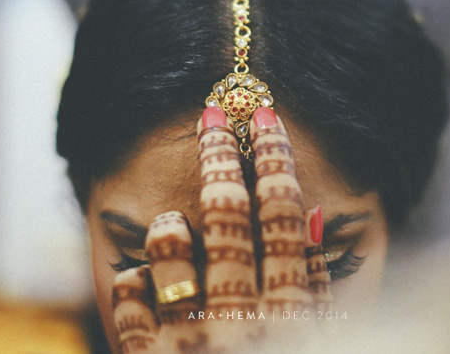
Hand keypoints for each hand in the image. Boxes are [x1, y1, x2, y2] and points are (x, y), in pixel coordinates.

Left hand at [111, 106, 332, 352]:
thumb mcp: (321, 342)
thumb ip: (320, 286)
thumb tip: (311, 214)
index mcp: (289, 313)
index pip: (282, 212)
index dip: (275, 157)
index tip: (266, 117)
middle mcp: (239, 318)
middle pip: (227, 212)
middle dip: (220, 156)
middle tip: (212, 118)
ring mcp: (190, 338)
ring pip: (168, 248)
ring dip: (169, 226)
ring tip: (170, 221)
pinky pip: (129, 301)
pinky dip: (134, 281)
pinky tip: (141, 274)